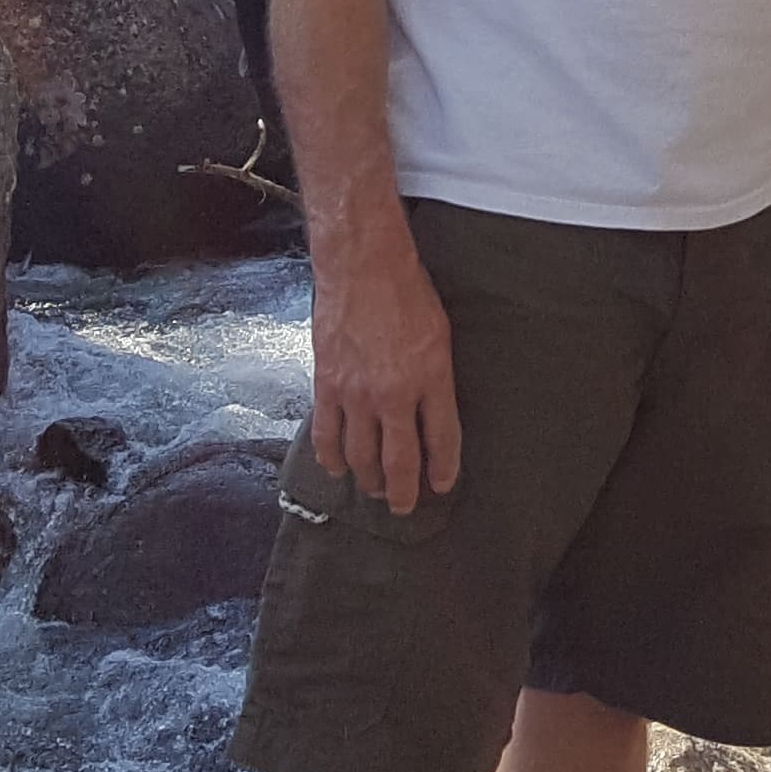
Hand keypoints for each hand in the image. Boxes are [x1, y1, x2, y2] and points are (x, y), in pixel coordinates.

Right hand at [308, 215, 460, 514]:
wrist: (362, 265)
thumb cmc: (406, 292)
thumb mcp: (440, 335)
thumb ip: (438, 379)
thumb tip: (433, 413)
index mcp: (431, 377)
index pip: (442, 440)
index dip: (443, 469)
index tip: (442, 485)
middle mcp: (394, 392)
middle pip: (400, 460)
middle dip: (403, 492)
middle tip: (404, 506)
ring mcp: (357, 392)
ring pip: (361, 456)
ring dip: (368, 480)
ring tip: (374, 491)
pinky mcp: (327, 384)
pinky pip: (326, 434)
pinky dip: (331, 457)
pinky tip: (337, 468)